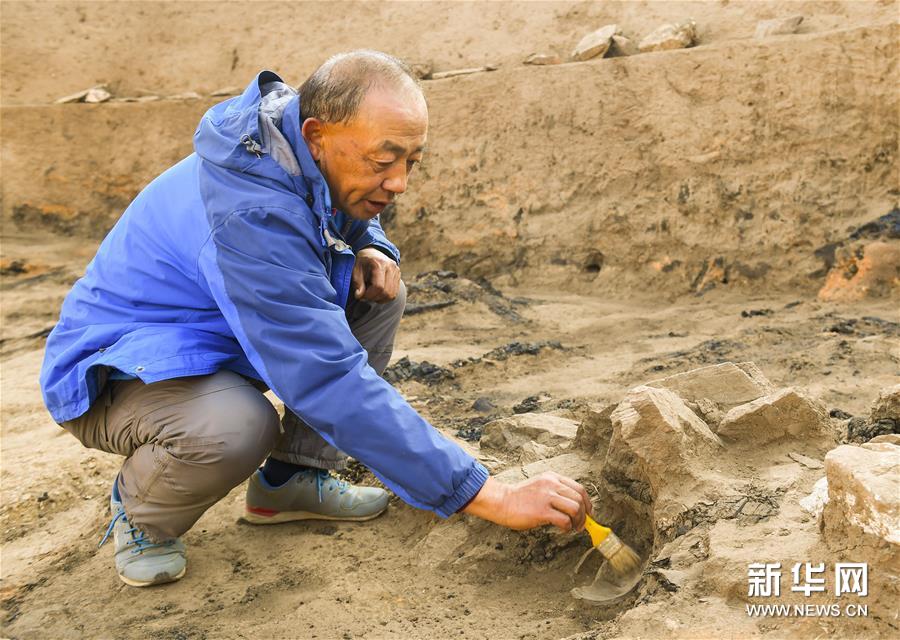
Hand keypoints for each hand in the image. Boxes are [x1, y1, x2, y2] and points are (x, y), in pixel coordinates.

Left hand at [352, 247, 400, 302]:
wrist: (372, 251)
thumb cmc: (363, 260)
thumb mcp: (356, 268)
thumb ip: (357, 282)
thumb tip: (359, 295)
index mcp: (379, 263)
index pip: (378, 286)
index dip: (369, 295)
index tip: (361, 296)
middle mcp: (391, 267)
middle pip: (386, 292)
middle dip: (374, 298)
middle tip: (365, 296)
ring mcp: (396, 271)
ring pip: (392, 295)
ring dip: (380, 299)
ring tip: (371, 294)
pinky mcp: (398, 276)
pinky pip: (394, 293)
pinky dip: (385, 297)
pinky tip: (377, 293)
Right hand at [461, 472, 592, 531]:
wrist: (502, 501)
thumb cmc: (520, 498)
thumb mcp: (540, 486)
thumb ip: (555, 491)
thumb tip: (574, 506)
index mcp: (552, 477)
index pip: (579, 488)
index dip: (587, 502)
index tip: (588, 512)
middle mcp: (551, 484)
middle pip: (580, 498)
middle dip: (584, 514)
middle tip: (581, 524)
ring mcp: (546, 497)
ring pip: (575, 508)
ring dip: (578, 521)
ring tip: (573, 528)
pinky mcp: (542, 511)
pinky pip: (564, 520)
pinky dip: (568, 527)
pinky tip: (563, 530)